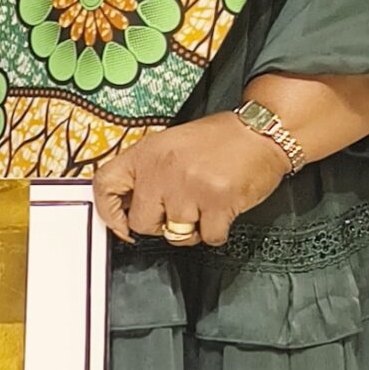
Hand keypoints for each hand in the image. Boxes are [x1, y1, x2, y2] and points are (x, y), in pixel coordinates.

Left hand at [92, 114, 287, 247]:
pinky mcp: (217, 202)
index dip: (109, 212)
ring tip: (206, 206)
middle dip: (161, 225)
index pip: (105, 184)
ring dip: (192, 229)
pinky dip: (217, 231)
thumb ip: (147, 172)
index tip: (122, 225)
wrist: (262, 131)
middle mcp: (163, 168)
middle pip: (142, 223)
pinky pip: (208, 238)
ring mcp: (190, 186)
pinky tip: (223, 210)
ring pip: (176, 235)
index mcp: (147, 152)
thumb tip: (128, 208)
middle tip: (181, 210)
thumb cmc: (219, 141)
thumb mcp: (171, 145)